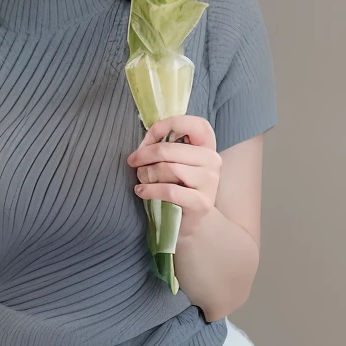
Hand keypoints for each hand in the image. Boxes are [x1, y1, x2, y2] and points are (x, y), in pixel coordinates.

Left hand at [128, 115, 221, 241]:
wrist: (192, 221)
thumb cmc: (179, 185)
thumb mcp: (177, 162)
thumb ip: (167, 147)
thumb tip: (144, 143)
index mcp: (208, 145)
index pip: (195, 124)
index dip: (168, 125)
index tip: (148, 139)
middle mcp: (213, 160)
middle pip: (171, 149)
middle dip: (145, 154)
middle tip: (133, 161)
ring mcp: (210, 182)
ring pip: (169, 169)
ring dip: (147, 173)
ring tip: (140, 178)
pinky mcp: (201, 202)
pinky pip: (169, 191)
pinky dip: (149, 190)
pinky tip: (141, 191)